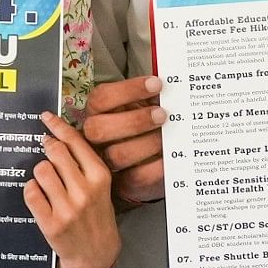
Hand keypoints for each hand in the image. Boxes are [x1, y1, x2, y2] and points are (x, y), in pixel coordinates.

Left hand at [25, 114, 118, 267]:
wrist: (96, 255)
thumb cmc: (96, 216)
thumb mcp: (100, 188)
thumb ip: (84, 163)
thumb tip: (58, 136)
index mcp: (100, 178)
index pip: (75, 142)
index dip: (58, 126)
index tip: (46, 117)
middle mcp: (85, 191)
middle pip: (55, 152)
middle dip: (47, 147)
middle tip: (45, 147)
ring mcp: (67, 208)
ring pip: (40, 170)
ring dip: (40, 172)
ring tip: (47, 181)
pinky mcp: (50, 223)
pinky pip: (30, 192)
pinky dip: (31, 190)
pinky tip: (39, 196)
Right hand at [82, 75, 163, 207]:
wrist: (145, 162)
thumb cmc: (142, 128)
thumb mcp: (141, 108)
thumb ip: (149, 98)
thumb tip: (172, 87)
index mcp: (97, 113)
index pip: (101, 98)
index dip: (128, 90)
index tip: (156, 84)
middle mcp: (95, 138)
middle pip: (99, 128)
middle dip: (134, 120)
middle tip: (161, 114)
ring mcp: (106, 162)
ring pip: (117, 154)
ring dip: (147, 143)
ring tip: (167, 135)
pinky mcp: (122, 183)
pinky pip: (137, 176)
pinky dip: (156, 166)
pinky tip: (170, 156)